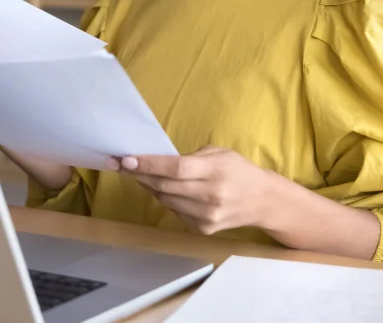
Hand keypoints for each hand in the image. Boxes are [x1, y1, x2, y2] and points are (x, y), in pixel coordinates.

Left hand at [109, 146, 280, 234]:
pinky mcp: (203, 229)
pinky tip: (167, 190)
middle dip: (139, 175)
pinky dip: (167, 200)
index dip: (148, 165)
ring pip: (165, 200)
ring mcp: (206, 215)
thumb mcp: (219, 153)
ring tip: (141, 175)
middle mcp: (210, 195)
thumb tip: (156, 161)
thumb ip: (190, 157)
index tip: (126, 160)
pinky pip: (175, 212)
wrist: (262, 201)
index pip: (175, 168)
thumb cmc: (238, 170)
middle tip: (119, 165)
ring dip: (150, 187)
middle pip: (165, 186)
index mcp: (214, 171)